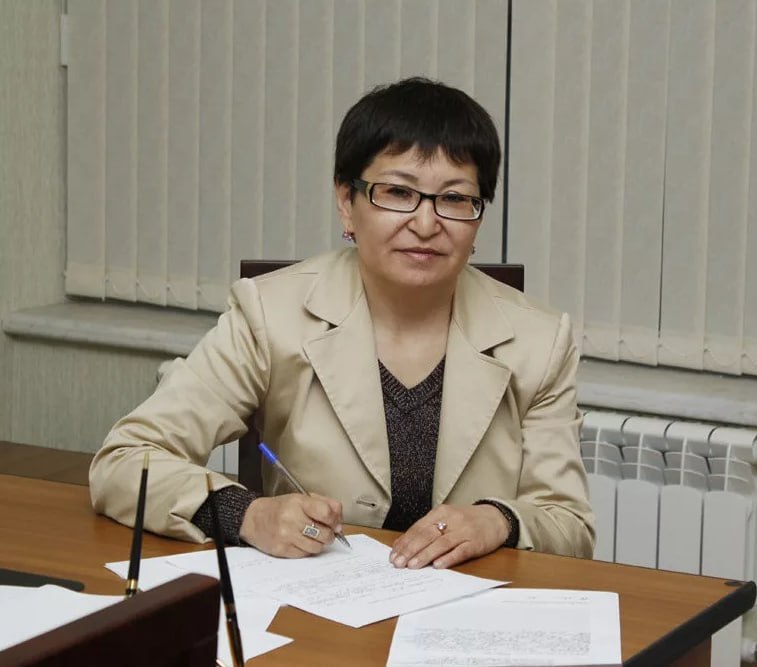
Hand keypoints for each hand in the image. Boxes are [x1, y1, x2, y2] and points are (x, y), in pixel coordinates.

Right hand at [239, 493, 342, 557]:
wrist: (254, 519)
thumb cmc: (280, 508)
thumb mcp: (302, 498)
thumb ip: (325, 505)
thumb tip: (339, 523)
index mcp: (299, 502)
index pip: (326, 513)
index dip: (335, 520)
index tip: (335, 523)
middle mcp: (292, 518)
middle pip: (325, 534)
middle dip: (328, 534)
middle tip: (323, 531)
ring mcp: (286, 535)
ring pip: (316, 547)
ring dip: (318, 544)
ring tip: (310, 536)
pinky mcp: (282, 550)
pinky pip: (304, 554)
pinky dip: (306, 549)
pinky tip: (299, 541)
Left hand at [389, 504, 509, 569]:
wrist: (495, 518)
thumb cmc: (466, 521)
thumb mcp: (446, 519)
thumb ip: (426, 530)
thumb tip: (401, 544)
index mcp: (441, 512)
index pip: (418, 527)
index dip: (405, 541)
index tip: (393, 554)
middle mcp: (451, 519)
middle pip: (427, 535)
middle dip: (410, 550)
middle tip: (398, 563)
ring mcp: (464, 531)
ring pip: (441, 543)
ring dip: (425, 555)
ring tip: (413, 566)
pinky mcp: (476, 542)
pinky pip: (460, 551)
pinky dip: (448, 558)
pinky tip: (438, 565)